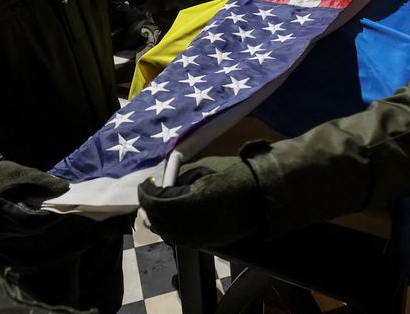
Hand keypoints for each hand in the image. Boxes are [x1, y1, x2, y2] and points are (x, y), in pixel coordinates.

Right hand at [0, 160, 69, 237]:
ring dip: (40, 220)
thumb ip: (43, 181)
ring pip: (26, 229)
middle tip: (61, 207)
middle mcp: (0, 226)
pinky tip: (37, 212)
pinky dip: (30, 221)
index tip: (65, 206)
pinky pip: (19, 229)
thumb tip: (65, 187)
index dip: (52, 215)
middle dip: (48, 218)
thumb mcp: (22, 173)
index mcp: (4, 210)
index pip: (34, 220)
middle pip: (32, 227)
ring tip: (51, 209)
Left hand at [138, 156, 261, 247]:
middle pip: (162, 221)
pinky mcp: (212, 241)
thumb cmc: (235, 173)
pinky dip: (173, 230)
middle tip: (148, 197)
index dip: (147, 195)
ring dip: (160, 221)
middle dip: (151, 209)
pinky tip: (172, 220)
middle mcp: (197, 223)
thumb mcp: (205, 168)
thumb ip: (181, 177)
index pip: (159, 202)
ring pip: (171, 234)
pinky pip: (184, 240)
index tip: (145, 185)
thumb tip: (163, 183)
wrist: (264, 192)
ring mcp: (205, 236)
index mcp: (195, 200)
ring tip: (157, 207)